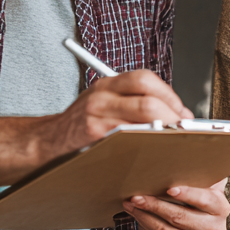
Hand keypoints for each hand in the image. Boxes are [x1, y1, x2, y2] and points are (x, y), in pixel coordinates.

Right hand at [39, 70, 192, 158]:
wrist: (46, 142)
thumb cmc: (80, 125)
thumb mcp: (102, 103)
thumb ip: (130, 103)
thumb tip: (172, 113)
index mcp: (107, 84)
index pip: (145, 79)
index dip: (169, 95)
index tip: (182, 111)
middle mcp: (101, 94)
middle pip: (147, 98)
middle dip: (172, 114)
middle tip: (183, 128)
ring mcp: (96, 114)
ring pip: (141, 116)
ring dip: (163, 129)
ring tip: (173, 139)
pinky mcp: (93, 134)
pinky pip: (128, 137)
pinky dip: (145, 143)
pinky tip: (153, 150)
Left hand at [124, 179, 229, 229]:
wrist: (208, 219)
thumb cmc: (203, 193)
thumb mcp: (207, 182)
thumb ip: (198, 173)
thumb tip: (178, 160)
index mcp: (220, 208)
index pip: (203, 200)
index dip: (187, 194)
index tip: (169, 188)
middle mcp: (214, 229)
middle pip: (180, 217)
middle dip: (154, 206)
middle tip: (136, 197)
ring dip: (144, 218)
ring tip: (130, 205)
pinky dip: (146, 228)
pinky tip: (137, 217)